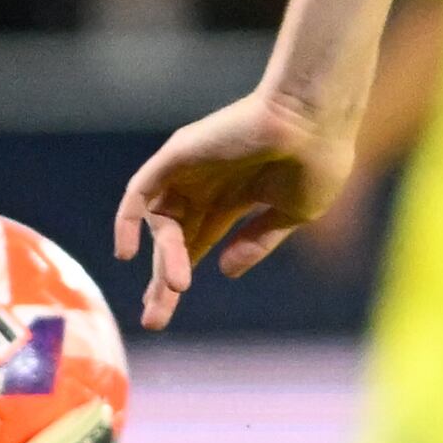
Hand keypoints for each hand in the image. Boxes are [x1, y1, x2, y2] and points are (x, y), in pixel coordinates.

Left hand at [111, 83, 352, 326]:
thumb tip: (225, 272)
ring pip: (162, 224)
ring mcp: (190, 171)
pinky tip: (126, 253)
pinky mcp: (178, 155)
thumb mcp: (292, 213)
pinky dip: (126, 221)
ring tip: (176, 287)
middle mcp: (206, 186)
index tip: (166, 312)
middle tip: (155, 321)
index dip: (178, 275)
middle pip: (173, 240)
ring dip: (164, 259)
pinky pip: (139, 192)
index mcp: (234, 199)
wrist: (316, 121)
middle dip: (162, 281)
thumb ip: (257, 241)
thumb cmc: (316, 161)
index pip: (195, 243)